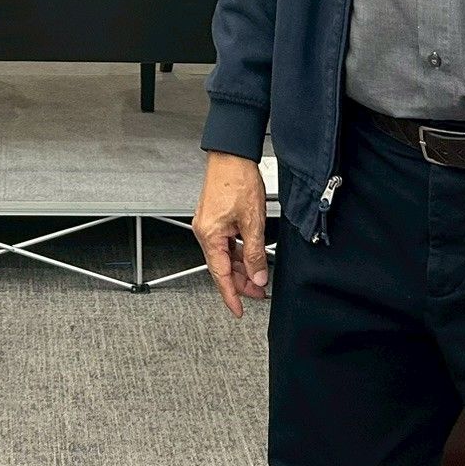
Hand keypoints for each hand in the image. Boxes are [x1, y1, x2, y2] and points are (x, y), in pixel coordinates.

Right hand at [192, 152, 270, 316]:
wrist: (231, 154)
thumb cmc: (237, 179)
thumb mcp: (252, 221)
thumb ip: (255, 253)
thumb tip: (258, 276)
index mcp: (209, 235)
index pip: (220, 275)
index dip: (231, 295)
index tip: (239, 310)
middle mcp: (204, 231)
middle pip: (222, 267)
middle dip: (241, 282)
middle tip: (260, 292)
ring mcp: (208, 224)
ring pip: (225, 255)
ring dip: (241, 267)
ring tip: (259, 276)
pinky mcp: (213, 218)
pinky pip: (225, 243)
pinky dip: (238, 252)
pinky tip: (251, 256)